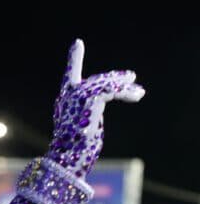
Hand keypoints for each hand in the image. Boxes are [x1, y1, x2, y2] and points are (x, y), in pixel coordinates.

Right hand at [47, 39, 143, 176]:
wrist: (67, 160)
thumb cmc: (73, 154)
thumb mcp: (81, 131)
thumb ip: (86, 118)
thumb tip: (91, 122)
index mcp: (64, 104)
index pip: (69, 77)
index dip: (74, 59)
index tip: (77, 43)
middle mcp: (68, 97)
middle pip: (95, 80)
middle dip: (115, 78)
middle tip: (132, 77)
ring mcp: (77, 96)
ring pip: (105, 83)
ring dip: (124, 85)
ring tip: (139, 92)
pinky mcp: (89, 99)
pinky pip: (110, 89)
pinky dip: (125, 92)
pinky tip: (137, 96)